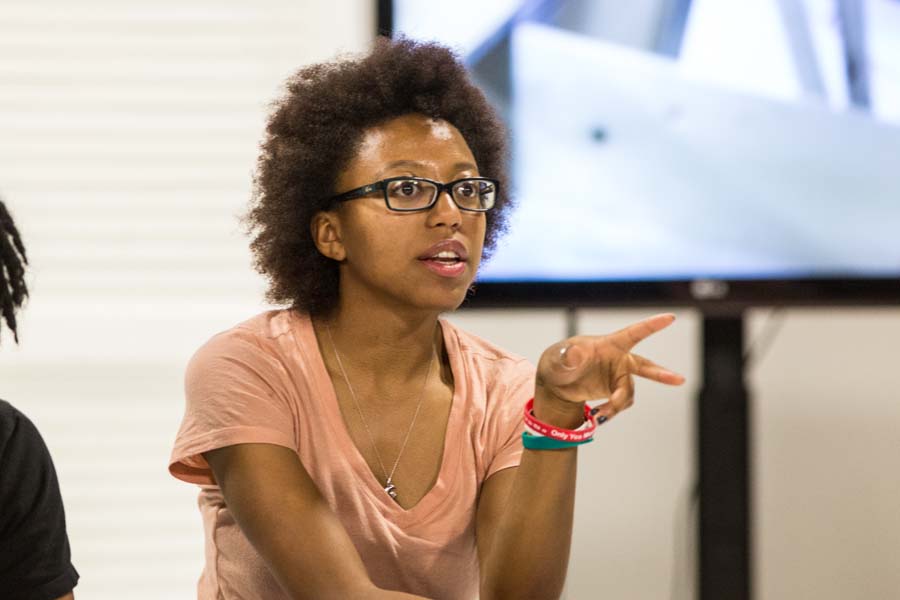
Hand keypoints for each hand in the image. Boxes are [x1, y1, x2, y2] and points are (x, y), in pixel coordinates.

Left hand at [535, 313, 685, 424]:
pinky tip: (598, 415)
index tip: (670, 317)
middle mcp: (618, 359)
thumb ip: (567, 356)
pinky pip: (621, 403)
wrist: (557, 383)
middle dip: (661, 374)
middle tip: (679, 380)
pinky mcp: (615, 390)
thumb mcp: (557, 359)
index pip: (632, 333)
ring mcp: (618, 375)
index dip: (651, 326)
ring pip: (629, 392)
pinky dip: (612, 411)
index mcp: (608, 344)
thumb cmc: (558, 362)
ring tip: (601, 413)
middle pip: (644, 366)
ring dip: (617, 403)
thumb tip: (576, 355)